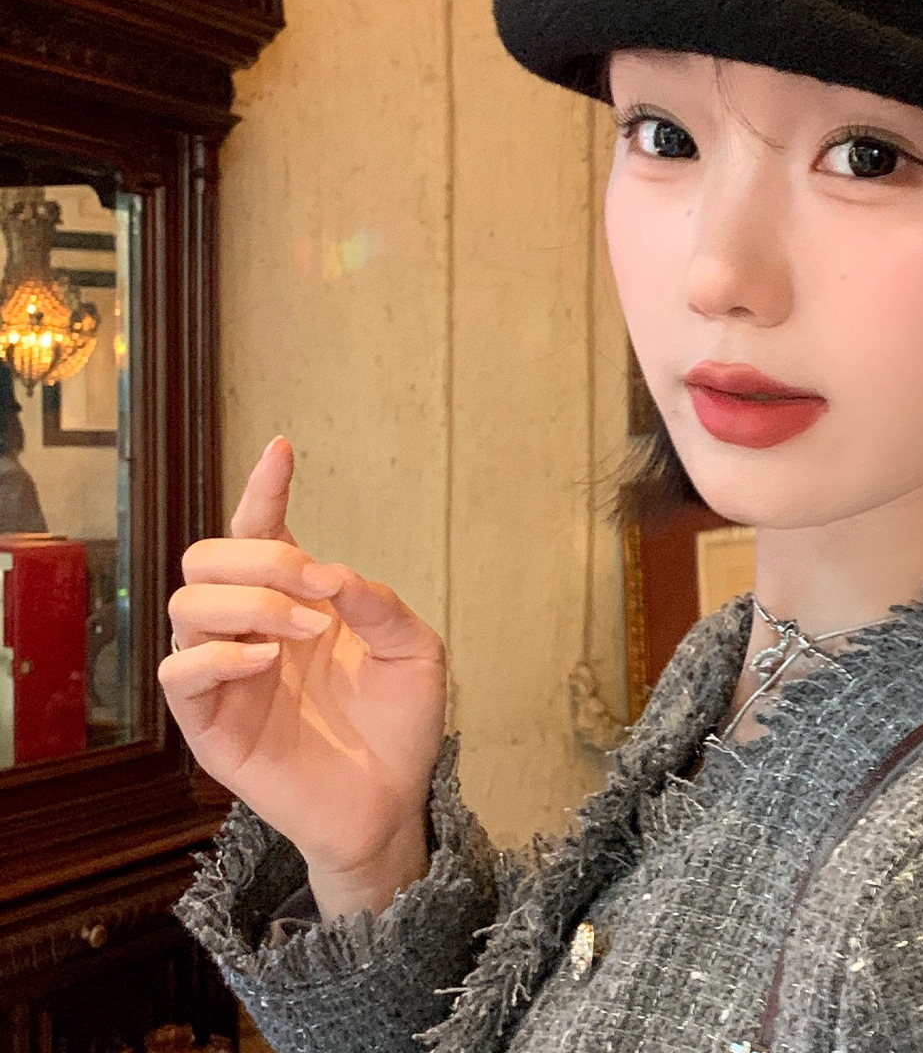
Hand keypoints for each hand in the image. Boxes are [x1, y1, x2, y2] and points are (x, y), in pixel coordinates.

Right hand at [159, 436, 447, 908]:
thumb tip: (334, 574)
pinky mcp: (209, 726)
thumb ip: (378, 605)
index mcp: (296, 601)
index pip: (262, 531)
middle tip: (318, 585)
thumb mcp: (414, 651)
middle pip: (207, 557)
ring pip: (185, 606)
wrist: (393, 801)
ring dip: (250, 603)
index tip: (282, 449)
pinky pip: (180, 674)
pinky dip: (219, 655)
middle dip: (261, 556)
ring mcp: (225, 676)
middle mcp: (252, 629)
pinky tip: (268, 661)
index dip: (265, 488)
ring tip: (307, 630)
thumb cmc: (400, 722)